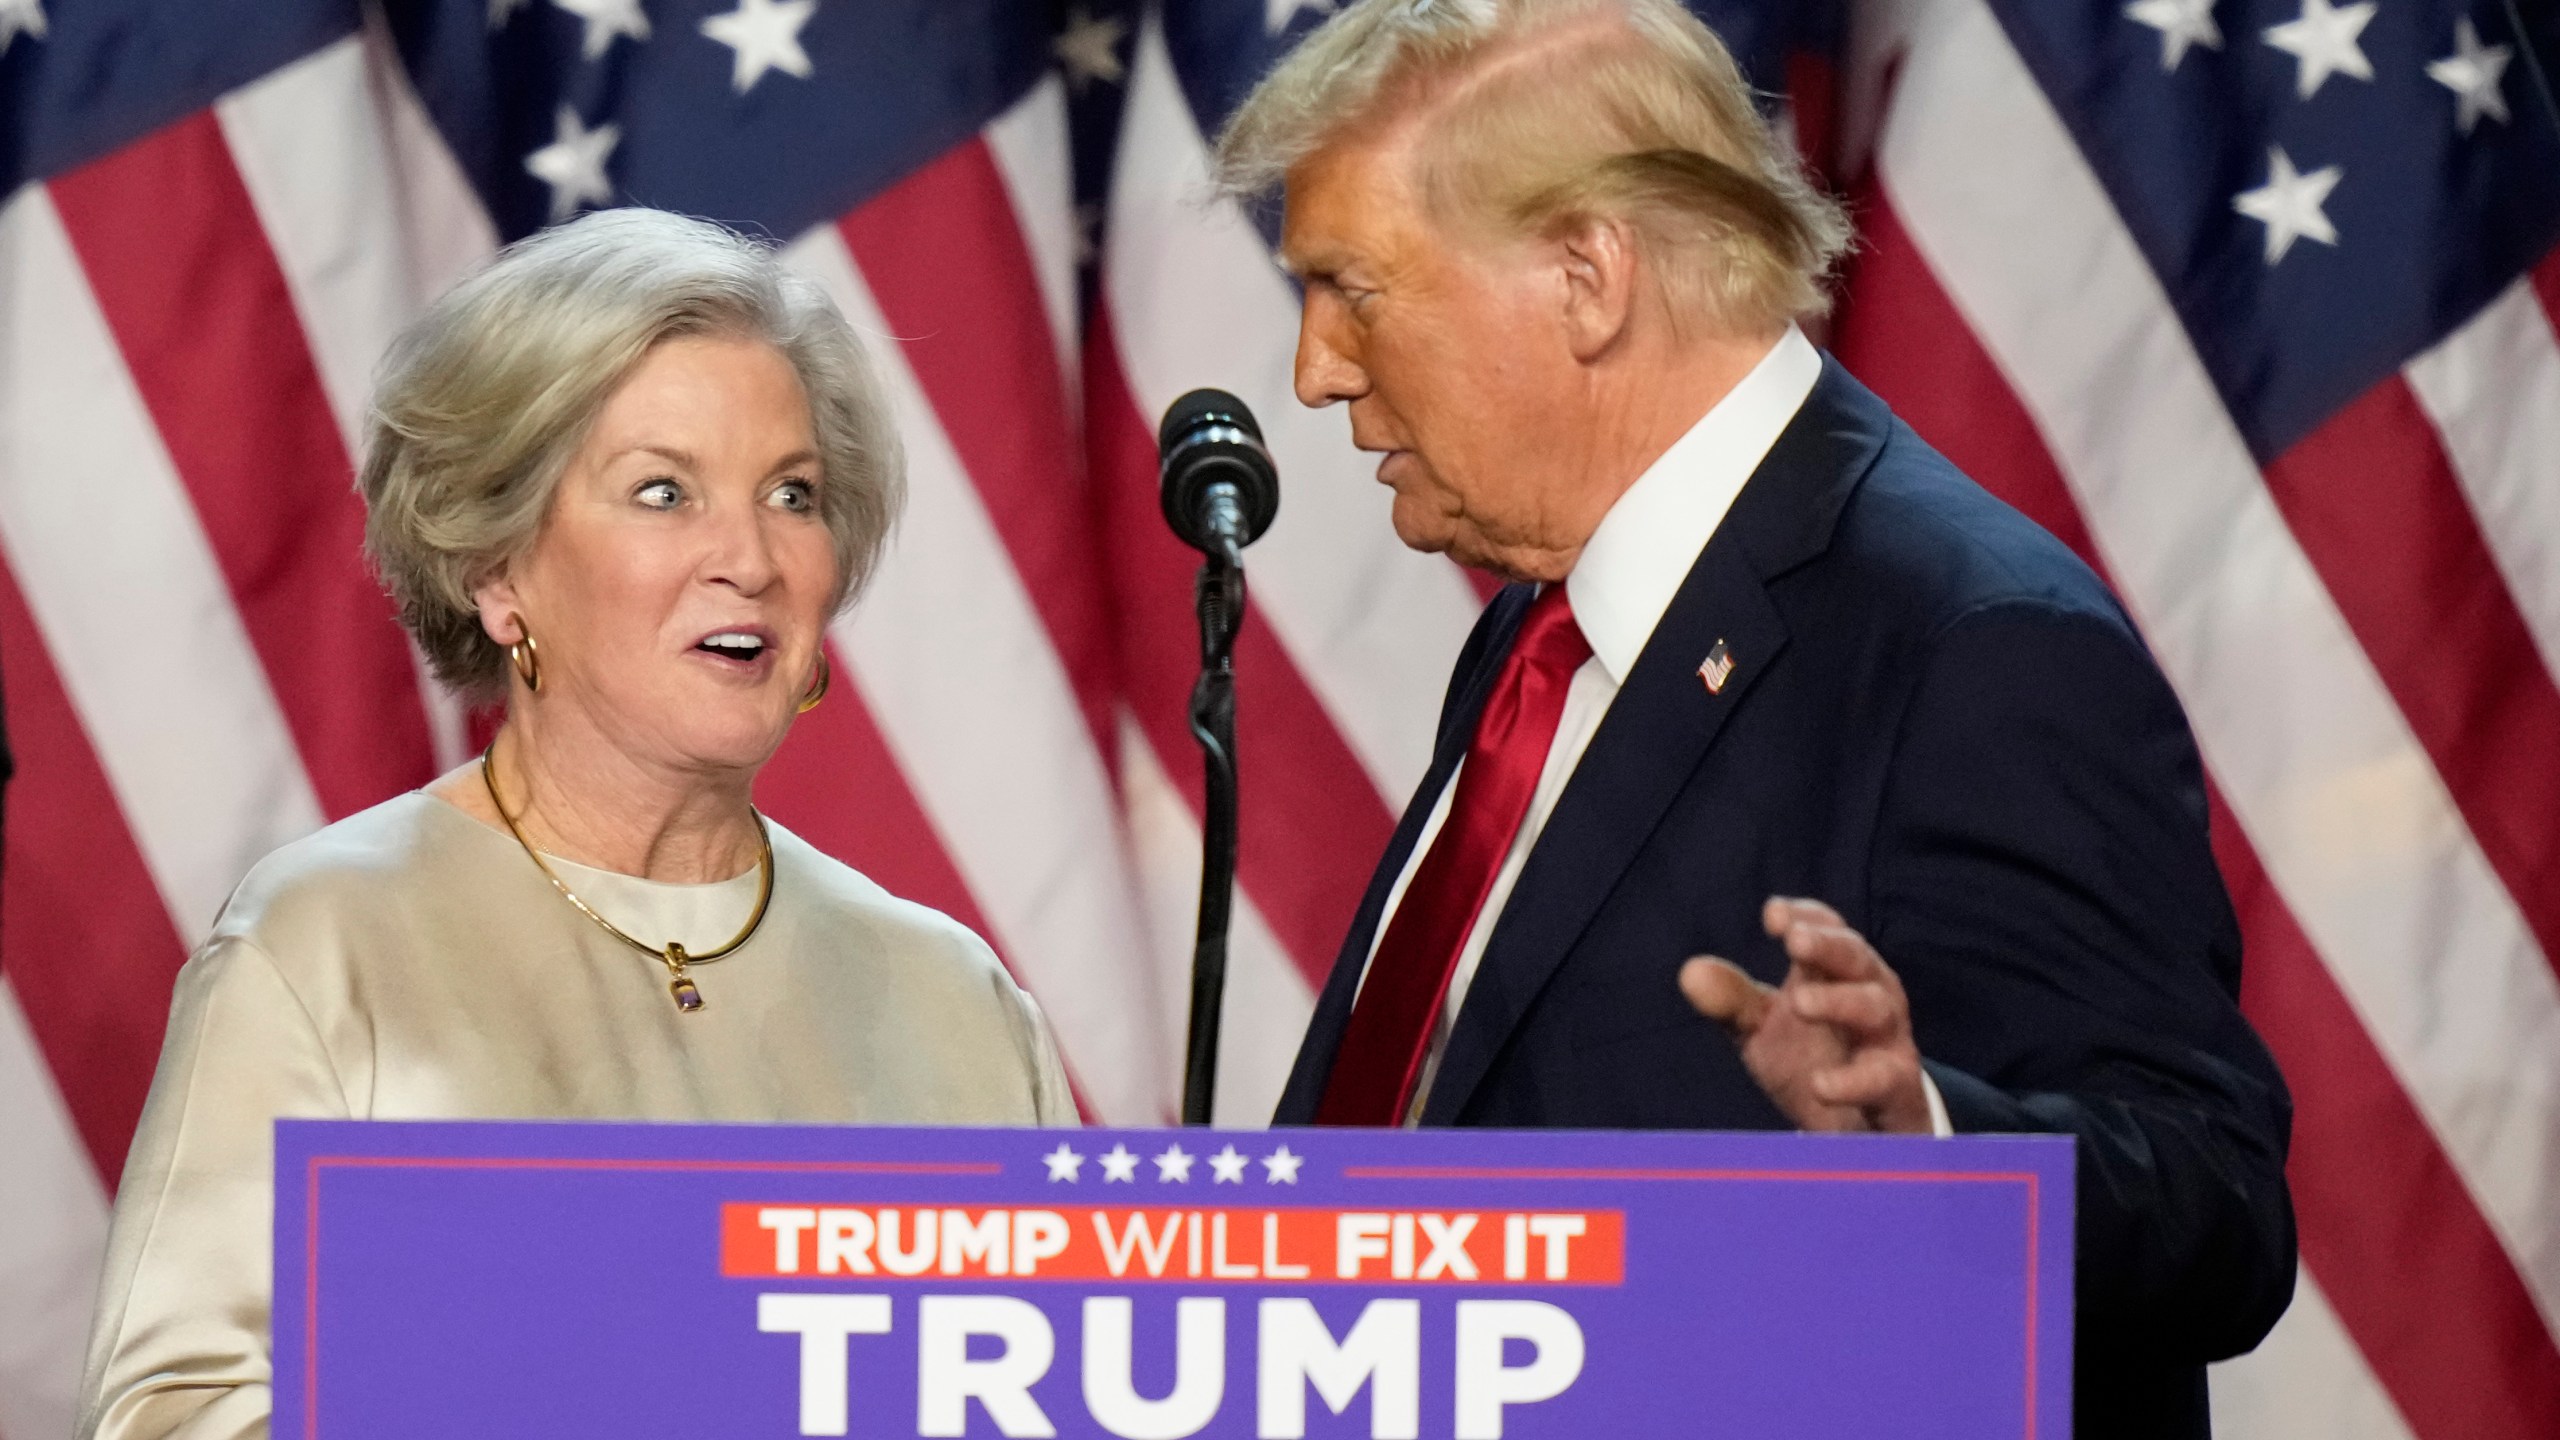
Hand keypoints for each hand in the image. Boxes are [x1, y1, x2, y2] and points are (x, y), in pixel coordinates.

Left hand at [1678, 897, 1932, 1133]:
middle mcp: (1870, 995)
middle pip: (1856, 958)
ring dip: (1839, 1001)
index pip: (1827, 930)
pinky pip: (1883, 1079)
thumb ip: (1732, 1000)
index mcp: (1838, 972)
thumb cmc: (1813, 1058)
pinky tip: (1820, 1085)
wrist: (1859, 1128)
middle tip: (1795, 941)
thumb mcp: (1765, 1027)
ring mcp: (1888, 1041)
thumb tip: (1690, 972)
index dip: (1805, 917)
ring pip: (1875, 1009)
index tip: (1773, 914)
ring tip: (1798, 1002)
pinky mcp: (1897, 1089)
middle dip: (1828, 945)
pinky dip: (1853, 1081)